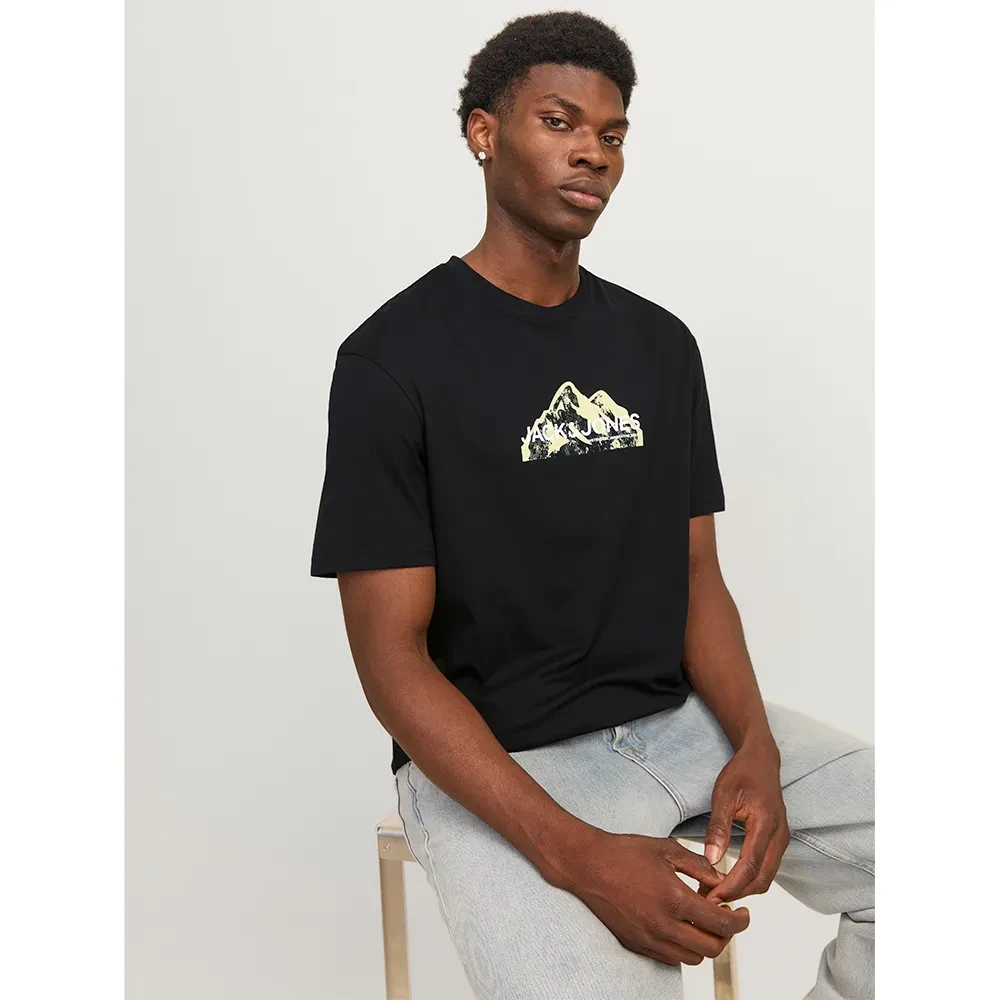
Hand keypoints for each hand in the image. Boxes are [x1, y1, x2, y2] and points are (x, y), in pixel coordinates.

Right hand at [555, 827, 750, 965]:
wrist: (587, 864)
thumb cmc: (625, 852)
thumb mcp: (666, 848)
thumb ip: (699, 866)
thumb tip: (722, 881)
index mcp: (674, 897)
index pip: (721, 923)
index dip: (740, 921)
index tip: (744, 913)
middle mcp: (663, 924)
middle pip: (712, 948)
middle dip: (726, 934)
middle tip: (726, 916)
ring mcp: (648, 938)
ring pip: (693, 958)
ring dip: (704, 942)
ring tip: (701, 919)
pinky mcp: (637, 944)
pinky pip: (671, 957)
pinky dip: (683, 947)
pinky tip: (680, 925)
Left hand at [701, 741, 789, 904]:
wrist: (761, 760)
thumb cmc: (742, 773)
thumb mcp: (723, 795)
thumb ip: (718, 827)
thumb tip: (711, 858)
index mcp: (766, 824)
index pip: (750, 866)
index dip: (731, 886)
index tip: (711, 898)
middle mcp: (779, 836)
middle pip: (762, 879)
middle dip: (737, 894)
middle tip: (709, 900)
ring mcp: (781, 840)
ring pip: (766, 877)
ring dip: (743, 889)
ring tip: (714, 892)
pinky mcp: (777, 842)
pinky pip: (766, 869)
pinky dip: (749, 880)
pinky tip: (728, 880)